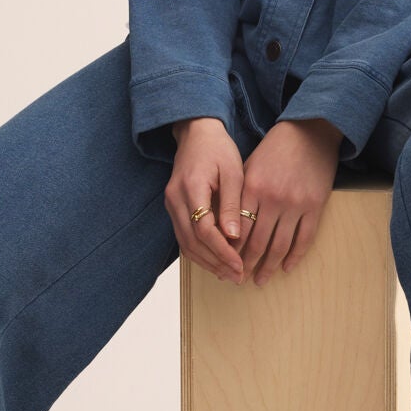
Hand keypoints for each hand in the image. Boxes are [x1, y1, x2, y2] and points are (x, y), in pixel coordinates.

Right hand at [165, 118, 251, 282]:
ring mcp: (171, 204)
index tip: (240, 264)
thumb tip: (234, 237)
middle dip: (215, 262)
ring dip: (207, 262)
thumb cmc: (218, 149)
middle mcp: (175, 199)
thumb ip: (231, 205)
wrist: (196, 133)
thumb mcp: (233, 172)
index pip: (203, 229)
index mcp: (191, 187)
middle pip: (192, 242)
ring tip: (229, 274)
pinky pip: (184, 237)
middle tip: (237, 276)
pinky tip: (216, 261)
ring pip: (185, 243)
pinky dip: (199, 252)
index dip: (222, 251)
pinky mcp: (173, 208)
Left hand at [235, 117, 342, 283]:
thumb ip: (238, 194)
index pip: (238, 228)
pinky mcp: (315, 206)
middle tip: (239, 279)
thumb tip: (226, 225)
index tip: (224, 263)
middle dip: (246, 264)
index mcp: (252, 188)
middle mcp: (272, 199)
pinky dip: (295, 256)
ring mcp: (295, 204)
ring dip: (269, 267)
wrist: (309, 132)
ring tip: (261, 280)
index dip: (230, 250)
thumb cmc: (275, 149)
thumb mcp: (249, 166)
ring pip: (279, 245)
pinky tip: (287, 267)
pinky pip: (304, 238)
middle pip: (257, 242)